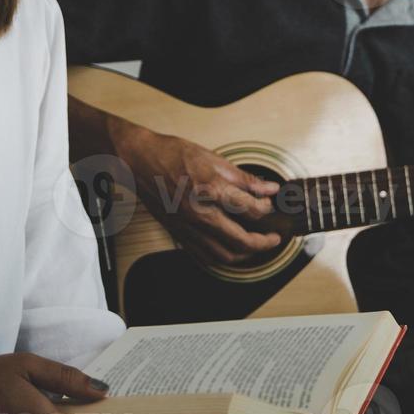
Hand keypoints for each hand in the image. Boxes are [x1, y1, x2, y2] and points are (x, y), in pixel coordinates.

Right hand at [112, 118, 281, 263]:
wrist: (139, 161)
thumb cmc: (172, 155)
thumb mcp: (214, 159)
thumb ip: (244, 178)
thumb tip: (268, 188)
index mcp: (211, 190)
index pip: (251, 209)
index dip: (267, 208)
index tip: (270, 204)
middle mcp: (199, 213)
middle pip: (241, 241)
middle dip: (263, 243)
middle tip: (274, 239)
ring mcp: (187, 227)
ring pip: (223, 255)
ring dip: (244, 255)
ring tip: (255, 247)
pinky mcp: (178, 233)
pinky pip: (203, 256)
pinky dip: (221, 257)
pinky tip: (229, 250)